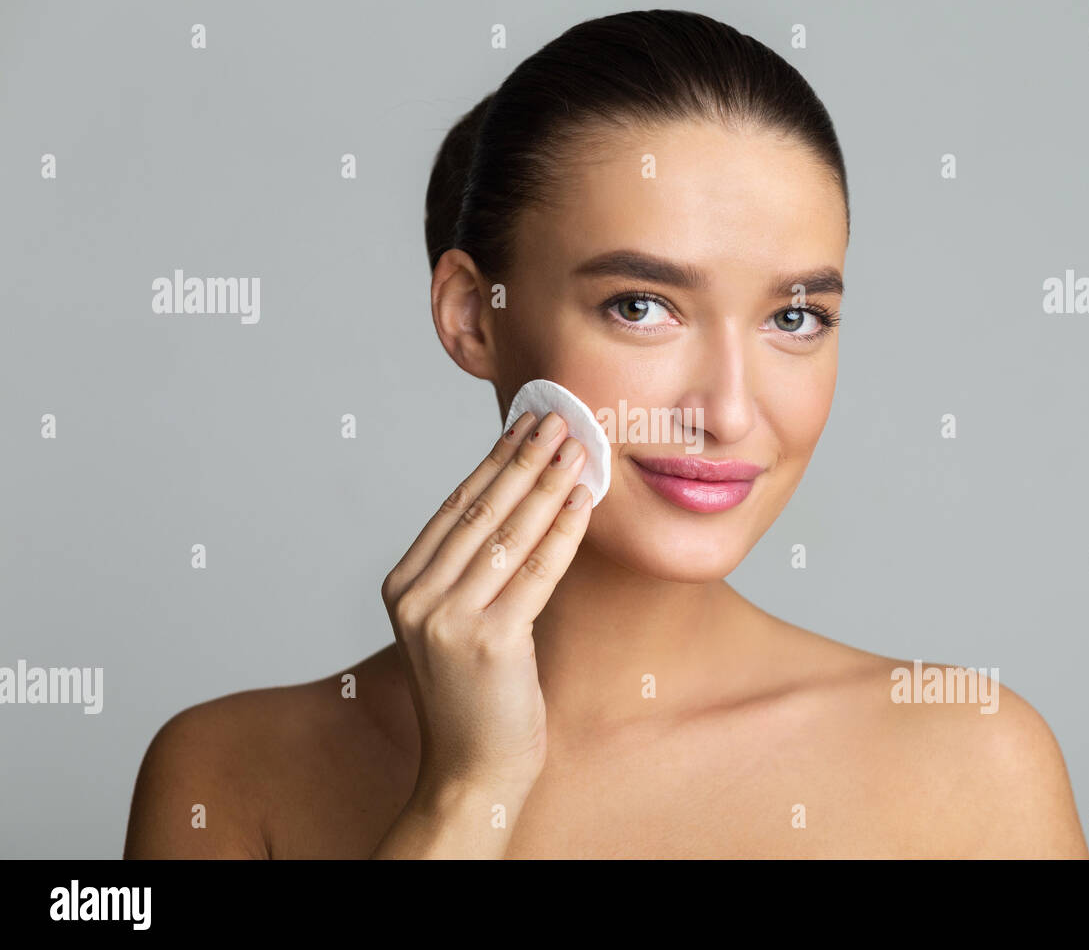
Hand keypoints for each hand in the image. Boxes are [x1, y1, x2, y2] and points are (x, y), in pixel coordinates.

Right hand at [381, 410, 591, 802]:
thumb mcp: (458, 621)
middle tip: (559, 419)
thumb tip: (523, 497)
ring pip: (509, 533)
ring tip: (578, 448)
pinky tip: (583, 501)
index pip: (456, 506)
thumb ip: (475, 568)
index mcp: (403, 586)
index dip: (494, 460)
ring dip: (549, 483)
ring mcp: (448, 620)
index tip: (524, 425)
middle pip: (482, 511)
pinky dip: (564, 531)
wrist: (471, 770)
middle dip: (525, 459)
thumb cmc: (475, 695)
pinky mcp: (489, 642)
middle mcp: (416, 598)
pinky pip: (536, 571)